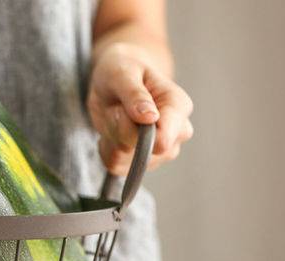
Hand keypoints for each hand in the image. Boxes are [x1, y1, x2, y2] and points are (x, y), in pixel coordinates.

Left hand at [88, 44, 192, 174]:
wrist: (116, 80)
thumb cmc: (122, 70)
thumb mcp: (122, 73)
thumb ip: (135, 94)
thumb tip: (150, 118)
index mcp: (178, 106)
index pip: (164, 139)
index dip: (136, 133)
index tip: (121, 110)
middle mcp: (177, 133)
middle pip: (143, 153)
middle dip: (119, 132)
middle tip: (116, 108)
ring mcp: (161, 152)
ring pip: (125, 160)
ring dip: (111, 139)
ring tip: (115, 116)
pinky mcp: (141, 162)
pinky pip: (115, 166)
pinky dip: (105, 148)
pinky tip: (111, 130)